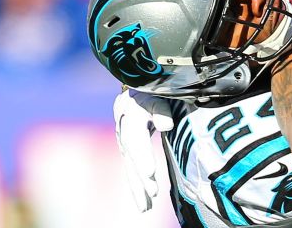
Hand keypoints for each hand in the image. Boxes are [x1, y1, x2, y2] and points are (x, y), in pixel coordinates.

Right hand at [113, 89, 173, 211]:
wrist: (139, 83)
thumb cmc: (155, 88)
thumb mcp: (161, 92)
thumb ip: (162, 108)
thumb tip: (166, 125)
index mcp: (132, 112)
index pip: (135, 138)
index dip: (142, 156)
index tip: (150, 172)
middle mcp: (124, 127)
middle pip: (131, 155)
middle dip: (141, 176)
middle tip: (152, 192)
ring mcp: (124, 139)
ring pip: (129, 166)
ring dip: (137, 187)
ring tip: (145, 207)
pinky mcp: (128, 149)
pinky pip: (131, 169)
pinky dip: (137, 186)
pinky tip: (144, 203)